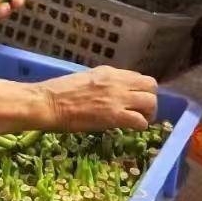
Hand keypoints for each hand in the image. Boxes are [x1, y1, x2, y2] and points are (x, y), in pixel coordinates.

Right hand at [40, 66, 158, 131]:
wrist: (50, 102)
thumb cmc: (61, 92)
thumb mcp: (87, 78)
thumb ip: (103, 83)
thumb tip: (113, 91)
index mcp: (109, 72)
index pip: (139, 77)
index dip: (141, 90)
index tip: (136, 100)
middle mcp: (117, 82)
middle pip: (151, 86)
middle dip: (150, 99)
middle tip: (142, 111)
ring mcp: (117, 98)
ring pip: (150, 102)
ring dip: (148, 113)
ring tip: (139, 121)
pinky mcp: (114, 115)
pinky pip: (140, 121)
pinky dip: (139, 126)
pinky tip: (131, 129)